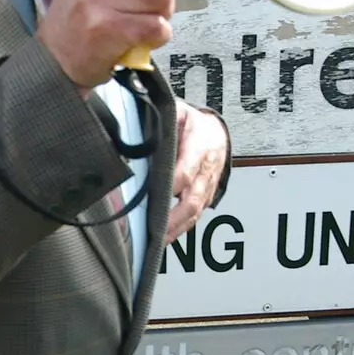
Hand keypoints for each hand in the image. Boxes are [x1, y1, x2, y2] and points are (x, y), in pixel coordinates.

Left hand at [166, 101, 228, 243]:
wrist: (216, 132)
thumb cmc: (193, 123)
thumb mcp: (178, 113)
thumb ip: (162, 121)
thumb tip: (137, 131)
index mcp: (199, 147)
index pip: (185, 172)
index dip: (171, 186)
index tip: (152, 197)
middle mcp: (207, 169)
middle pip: (193, 200)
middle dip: (174, 218)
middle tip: (154, 231)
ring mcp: (208, 185)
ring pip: (196, 212)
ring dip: (177, 228)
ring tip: (158, 241)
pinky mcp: (207, 196)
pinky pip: (196, 214)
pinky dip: (182, 228)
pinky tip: (167, 236)